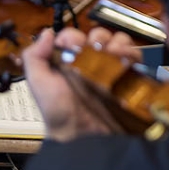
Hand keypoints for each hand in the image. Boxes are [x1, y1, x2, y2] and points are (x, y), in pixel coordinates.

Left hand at [20, 28, 128, 142]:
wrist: (83, 136)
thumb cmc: (59, 113)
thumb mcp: (39, 84)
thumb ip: (34, 57)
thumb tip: (47, 33)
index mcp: (68, 63)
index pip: (74, 36)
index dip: (74, 36)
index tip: (74, 44)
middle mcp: (90, 65)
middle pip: (99, 36)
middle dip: (98, 37)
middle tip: (95, 49)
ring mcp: (110, 71)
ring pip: (118, 43)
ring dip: (116, 43)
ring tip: (112, 53)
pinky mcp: (126, 79)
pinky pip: (134, 58)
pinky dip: (131, 54)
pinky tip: (124, 60)